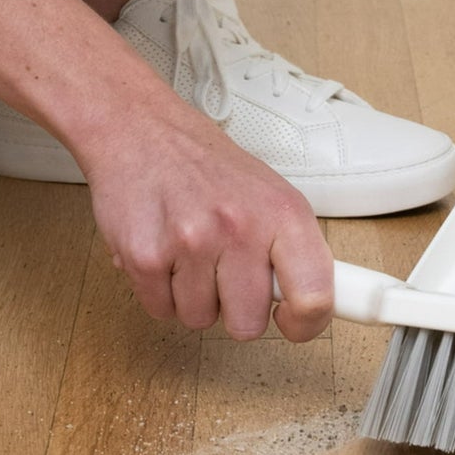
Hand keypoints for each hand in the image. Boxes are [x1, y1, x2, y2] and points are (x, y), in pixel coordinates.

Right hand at [79, 94, 333, 342]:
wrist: (139, 129)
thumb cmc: (205, 166)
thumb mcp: (269, 193)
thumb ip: (291, 249)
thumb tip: (312, 306)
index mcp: (283, 213)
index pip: (314, 296)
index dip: (305, 324)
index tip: (290, 321)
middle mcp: (241, 228)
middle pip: (248, 325)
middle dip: (234, 308)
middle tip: (222, 270)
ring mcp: (191, 242)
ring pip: (200, 319)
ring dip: (192, 296)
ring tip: (187, 251)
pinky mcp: (144, 256)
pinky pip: (160, 309)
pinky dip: (158, 290)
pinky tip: (162, 250)